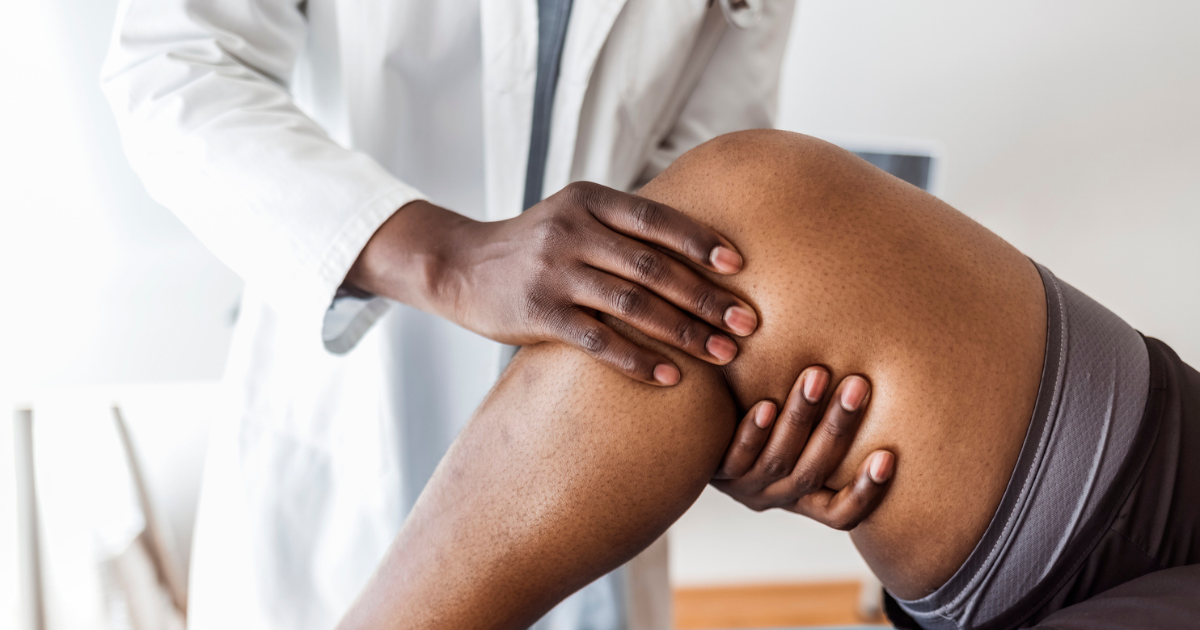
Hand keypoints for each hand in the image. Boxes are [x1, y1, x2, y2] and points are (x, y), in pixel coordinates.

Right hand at [347, 183, 757, 384]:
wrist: (459, 266)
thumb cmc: (534, 246)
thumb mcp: (574, 218)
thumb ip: (625, 228)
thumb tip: (701, 246)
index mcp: (589, 201)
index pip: (656, 220)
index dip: (701, 242)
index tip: (741, 267)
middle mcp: (572, 231)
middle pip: (653, 266)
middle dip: (706, 297)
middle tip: (748, 324)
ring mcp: (553, 272)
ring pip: (633, 305)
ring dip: (684, 332)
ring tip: (723, 355)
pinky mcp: (537, 313)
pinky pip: (598, 341)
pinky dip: (638, 360)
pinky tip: (671, 377)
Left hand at [711, 367, 894, 530]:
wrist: (702, 437)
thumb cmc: (771, 424)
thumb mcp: (802, 437)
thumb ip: (828, 421)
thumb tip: (874, 370)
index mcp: (805, 499)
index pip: (840, 513)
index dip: (865, 492)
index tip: (888, 456)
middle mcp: (777, 497)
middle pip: (813, 473)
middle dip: (838, 427)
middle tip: (857, 386)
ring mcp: (745, 485)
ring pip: (778, 460)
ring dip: (799, 418)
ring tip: (815, 377)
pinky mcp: (716, 469)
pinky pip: (735, 455)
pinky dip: (753, 432)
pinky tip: (765, 406)